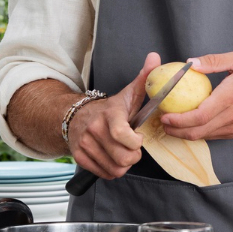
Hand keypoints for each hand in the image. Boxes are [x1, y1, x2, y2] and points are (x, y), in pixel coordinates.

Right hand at [68, 52, 160, 178]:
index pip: (122, 134)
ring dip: (124, 164)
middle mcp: (94, 129)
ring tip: (123, 152)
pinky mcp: (80, 156)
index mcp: (110, 114)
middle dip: (133, 156)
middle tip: (133, 148)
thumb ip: (145, 78)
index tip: (139, 138)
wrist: (76, 116)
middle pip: (123, 157)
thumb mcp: (128, 93)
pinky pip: (104, 174)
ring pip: (115, 169)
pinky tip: (113, 157)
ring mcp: (85, 144)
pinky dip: (112, 170)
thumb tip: (155, 57)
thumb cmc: (110, 109)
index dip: (135, 142)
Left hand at [161, 51, 232, 140]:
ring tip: (172, 123)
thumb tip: (190, 62)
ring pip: (204, 136)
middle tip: (162, 121)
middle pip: (197, 131)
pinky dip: (198, 133)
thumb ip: (214, 61)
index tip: (164, 115)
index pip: (199, 115)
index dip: (178, 119)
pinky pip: (213, 136)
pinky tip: (190, 125)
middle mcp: (232, 116)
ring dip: (185, 133)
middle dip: (175, 130)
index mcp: (230, 97)